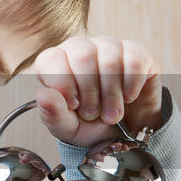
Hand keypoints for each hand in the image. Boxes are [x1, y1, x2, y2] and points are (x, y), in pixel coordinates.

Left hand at [33, 36, 163, 147]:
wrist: (124, 133)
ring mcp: (109, 46)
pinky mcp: (136, 52)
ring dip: (111, 95)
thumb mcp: (66, 127)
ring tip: (111, 114)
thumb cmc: (89, 125)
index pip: (51, 59)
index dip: (62, 84)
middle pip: (82, 55)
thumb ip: (52, 113)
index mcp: (56, 62)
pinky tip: (128, 98)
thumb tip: (44, 95)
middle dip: (89, 93)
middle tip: (93, 113)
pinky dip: (131, 87)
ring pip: (110, 60)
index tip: (73, 105)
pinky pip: (134, 61)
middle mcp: (81, 48)